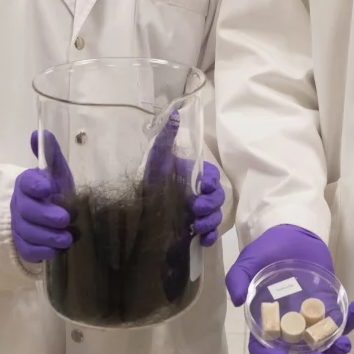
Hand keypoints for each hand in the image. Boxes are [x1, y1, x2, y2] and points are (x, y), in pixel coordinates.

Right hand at [10, 131, 74, 263]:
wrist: (52, 217)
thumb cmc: (56, 191)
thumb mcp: (57, 172)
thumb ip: (51, 153)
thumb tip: (41, 131)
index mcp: (27, 184)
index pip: (26, 183)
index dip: (35, 185)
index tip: (49, 187)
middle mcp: (20, 205)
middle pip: (26, 211)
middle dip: (45, 215)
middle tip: (64, 218)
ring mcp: (20, 226)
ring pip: (28, 233)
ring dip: (48, 236)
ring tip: (67, 237)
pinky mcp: (25, 246)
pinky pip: (30, 251)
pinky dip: (44, 251)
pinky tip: (58, 250)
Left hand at [143, 111, 224, 247]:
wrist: (136, 213)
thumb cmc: (149, 181)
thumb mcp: (156, 158)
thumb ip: (166, 138)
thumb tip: (174, 114)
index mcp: (193, 177)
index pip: (213, 177)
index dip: (212, 181)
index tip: (204, 186)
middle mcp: (198, 195)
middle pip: (218, 198)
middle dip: (211, 204)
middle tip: (195, 208)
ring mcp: (198, 214)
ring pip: (216, 217)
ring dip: (210, 221)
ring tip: (196, 226)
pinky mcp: (194, 232)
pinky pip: (209, 236)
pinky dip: (208, 237)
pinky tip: (201, 239)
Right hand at [226, 225, 353, 353]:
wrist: (293, 234)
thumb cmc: (267, 251)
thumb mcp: (248, 261)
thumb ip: (237, 278)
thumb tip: (236, 300)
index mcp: (265, 323)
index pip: (263, 349)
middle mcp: (288, 328)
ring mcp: (310, 321)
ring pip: (322, 346)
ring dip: (335, 350)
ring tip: (346, 343)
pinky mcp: (329, 309)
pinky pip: (342, 322)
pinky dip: (352, 320)